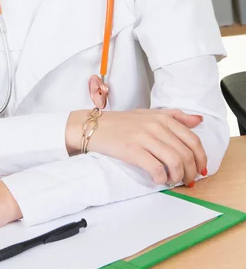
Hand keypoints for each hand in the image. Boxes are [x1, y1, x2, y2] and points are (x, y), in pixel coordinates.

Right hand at [67, 108, 206, 186]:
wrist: (94, 126)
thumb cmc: (122, 122)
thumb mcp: (149, 113)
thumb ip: (175, 116)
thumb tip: (199, 120)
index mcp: (163, 117)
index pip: (193, 139)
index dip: (201, 158)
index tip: (201, 169)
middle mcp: (156, 125)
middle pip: (186, 153)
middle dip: (191, 172)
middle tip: (189, 181)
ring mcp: (144, 137)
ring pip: (175, 162)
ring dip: (178, 177)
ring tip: (173, 181)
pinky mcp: (133, 150)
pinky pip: (156, 168)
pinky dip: (162, 178)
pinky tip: (159, 180)